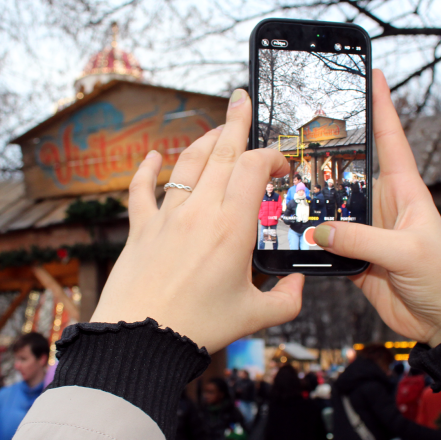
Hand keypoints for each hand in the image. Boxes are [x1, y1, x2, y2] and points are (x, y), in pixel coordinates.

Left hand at [89, 89, 303, 353]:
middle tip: (242, 100)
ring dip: (203, 141)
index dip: (271, 156)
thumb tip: (298, 286)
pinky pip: (142, 190)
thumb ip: (286, 300)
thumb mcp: (255, 317)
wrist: (141, 339)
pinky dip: (147, 169)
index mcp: (233, 227)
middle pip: (222, 153)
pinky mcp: (141, 229)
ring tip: (216, 129)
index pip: (255, 169)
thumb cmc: (198, 329)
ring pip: (187, 164)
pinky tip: (153, 155)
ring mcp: (168, 217)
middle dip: (235, 123)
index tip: (281, 165)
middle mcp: (201, 212)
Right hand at [312, 69, 440, 347]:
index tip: (371, 75)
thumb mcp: (405, 252)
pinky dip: (309, 239)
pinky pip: (326, 242)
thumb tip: (319, 230)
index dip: (382, 107)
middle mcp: (383, 205)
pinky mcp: (355, 258)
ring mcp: (367, 231)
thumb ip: (361, 240)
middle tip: (299, 129)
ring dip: (312, 198)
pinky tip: (289, 230)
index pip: (391, 140)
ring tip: (281, 178)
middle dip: (328, 151)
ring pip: (332, 207)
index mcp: (404, 191)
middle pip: (351, 170)